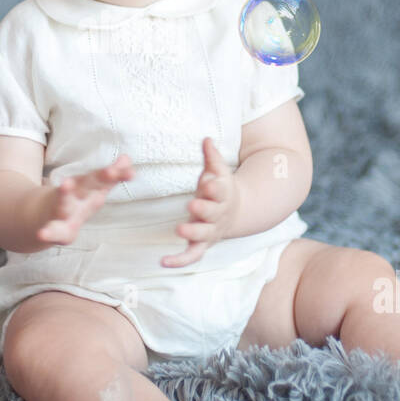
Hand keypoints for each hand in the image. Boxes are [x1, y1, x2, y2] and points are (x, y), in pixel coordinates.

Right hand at [35, 154, 134, 245]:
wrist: (40, 215)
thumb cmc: (74, 200)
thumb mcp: (93, 188)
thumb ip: (112, 176)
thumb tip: (127, 159)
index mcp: (88, 187)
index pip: (104, 178)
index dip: (118, 174)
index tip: (132, 172)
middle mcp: (75, 195)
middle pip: (87, 183)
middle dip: (100, 177)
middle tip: (111, 171)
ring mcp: (62, 210)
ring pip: (64, 202)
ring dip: (65, 193)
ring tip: (66, 184)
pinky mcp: (55, 230)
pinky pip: (51, 231)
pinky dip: (46, 233)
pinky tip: (42, 235)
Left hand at [160, 137, 237, 267]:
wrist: (236, 212)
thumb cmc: (220, 188)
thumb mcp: (219, 171)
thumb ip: (212, 157)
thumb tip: (206, 139)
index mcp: (222, 195)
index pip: (220, 191)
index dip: (215, 187)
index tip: (208, 182)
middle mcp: (217, 215)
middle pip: (212, 213)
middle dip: (203, 209)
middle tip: (192, 204)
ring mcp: (210, 231)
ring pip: (203, 235)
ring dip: (192, 232)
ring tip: (179, 228)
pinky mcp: (202, 244)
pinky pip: (192, 255)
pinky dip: (179, 261)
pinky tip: (163, 261)